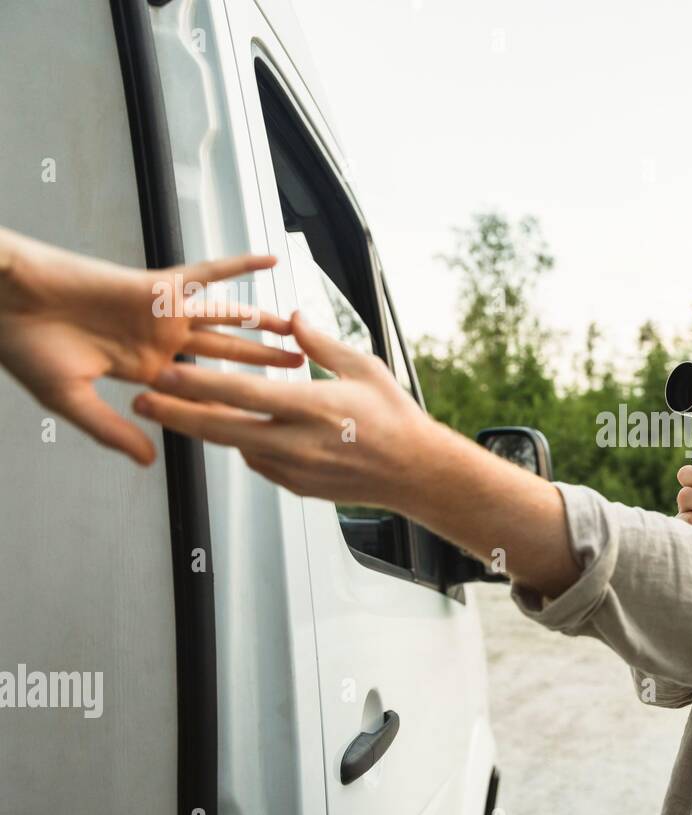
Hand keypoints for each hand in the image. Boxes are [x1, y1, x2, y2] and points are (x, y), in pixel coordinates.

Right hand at [0, 226, 301, 463]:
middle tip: (300, 372)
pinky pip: (207, 273)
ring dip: (261, 323)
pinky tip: (270, 263)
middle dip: (260, 363)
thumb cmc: (25, 349)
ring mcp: (161, 313)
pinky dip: (238, 267)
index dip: (228, 401)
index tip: (264, 415)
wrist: (4, 300)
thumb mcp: (72, 400)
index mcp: (143, 370)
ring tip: (298, 330)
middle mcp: (159, 341)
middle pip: (224, 355)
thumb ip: (113, 430)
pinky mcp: (158, 286)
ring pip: (225, 318)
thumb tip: (149, 460)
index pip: (196, 389)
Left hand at [132, 311, 433, 509]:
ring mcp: (295, 469)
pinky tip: (235, 432)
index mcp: (311, 407)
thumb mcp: (364, 368)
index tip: (165, 372)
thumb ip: (321, 344)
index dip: (197, 385)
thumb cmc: (395, 418)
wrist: (415, 471)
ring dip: (206, 430)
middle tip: (142, 401)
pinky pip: (258, 463)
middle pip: (221, 429)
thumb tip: (292, 318)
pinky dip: (243, 446)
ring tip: (178, 413)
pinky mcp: (297, 486)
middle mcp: (297, 442)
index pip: (240, 394)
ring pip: (235, 448)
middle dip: (176, 415)